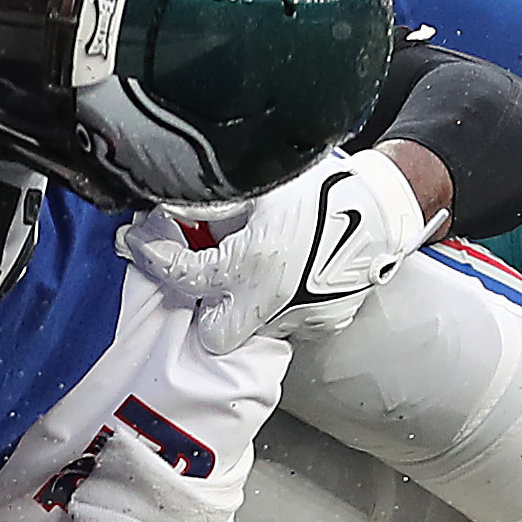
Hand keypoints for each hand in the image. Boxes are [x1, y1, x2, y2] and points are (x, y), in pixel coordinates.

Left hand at [122, 147, 437, 354]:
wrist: (385, 208)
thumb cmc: (325, 189)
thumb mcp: (260, 187)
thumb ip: (211, 205)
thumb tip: (170, 208)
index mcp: (251, 265)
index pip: (182, 276)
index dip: (151, 257)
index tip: (135, 242)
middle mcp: (272, 302)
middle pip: (215, 334)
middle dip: (206, 308)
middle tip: (206, 275)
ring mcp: (301, 318)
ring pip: (254, 329)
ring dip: (246, 304)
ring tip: (256, 267)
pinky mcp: (326, 322)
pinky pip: (289, 322)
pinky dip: (280, 304)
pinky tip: (289, 273)